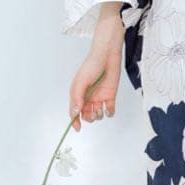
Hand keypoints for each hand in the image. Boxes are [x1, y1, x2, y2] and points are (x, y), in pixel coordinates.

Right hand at [68, 9, 124, 130]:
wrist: (108, 56)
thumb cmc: (91, 66)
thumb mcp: (80, 82)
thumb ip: (77, 98)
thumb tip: (75, 113)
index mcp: (78, 95)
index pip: (74, 112)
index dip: (74, 121)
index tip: (77, 128)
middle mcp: (88, 98)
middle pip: (86, 116)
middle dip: (89, 118)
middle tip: (92, 111)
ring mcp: (99, 98)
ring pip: (97, 115)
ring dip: (99, 116)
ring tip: (100, 109)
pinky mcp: (110, 97)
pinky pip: (109, 111)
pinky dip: (110, 112)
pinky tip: (108, 107)